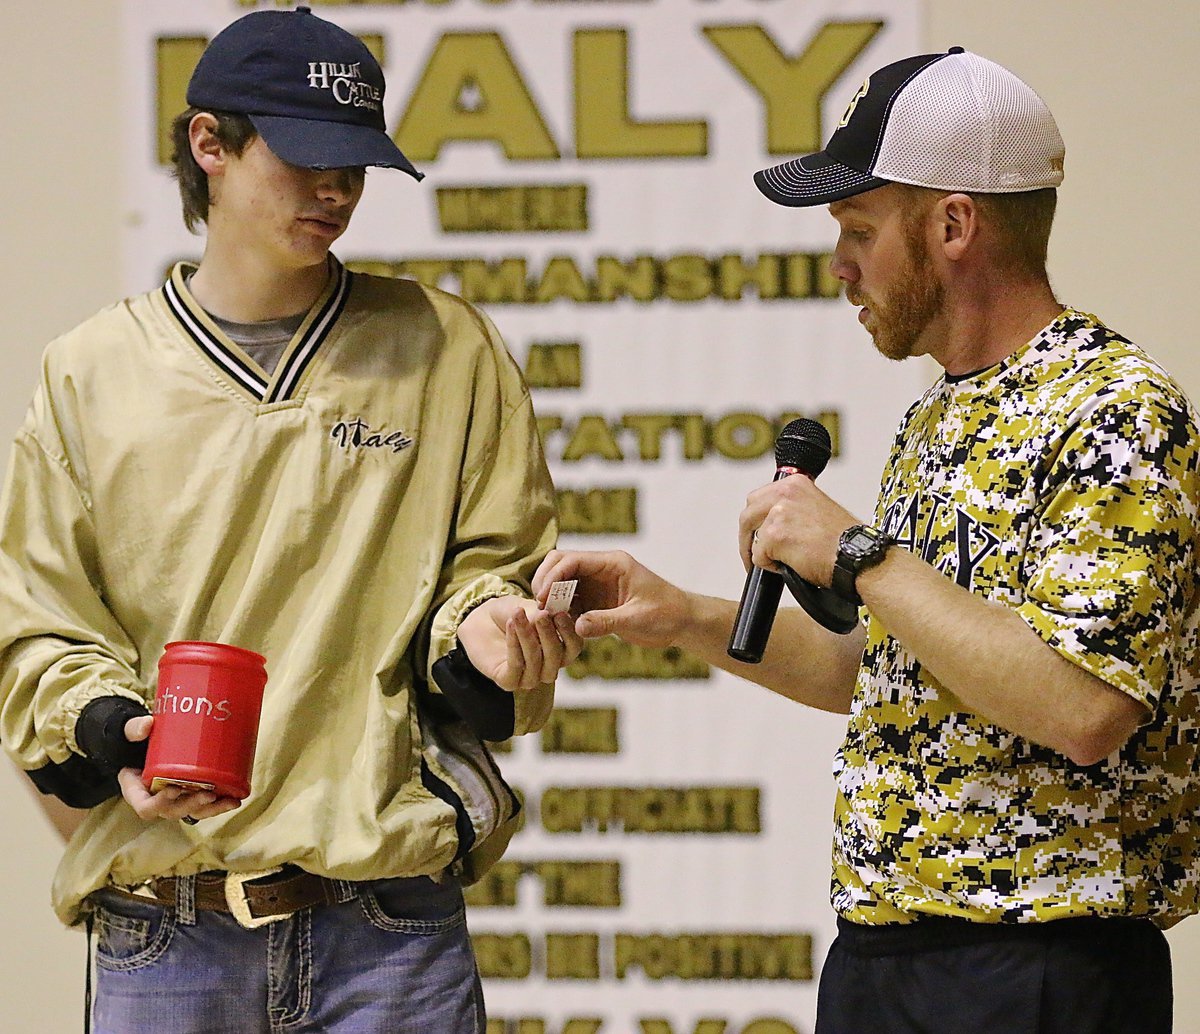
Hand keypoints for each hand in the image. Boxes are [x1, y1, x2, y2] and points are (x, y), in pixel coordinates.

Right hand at [116, 716, 241, 823]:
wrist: (144, 746)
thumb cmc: (135, 743)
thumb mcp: (129, 735)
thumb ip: (134, 729)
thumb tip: (147, 724)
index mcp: (137, 791)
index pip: (146, 807)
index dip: (159, 803)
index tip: (173, 790)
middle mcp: (157, 800)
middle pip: (173, 811)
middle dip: (192, 805)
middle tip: (209, 794)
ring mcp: (175, 800)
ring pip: (192, 812)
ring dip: (211, 809)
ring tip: (231, 801)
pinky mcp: (189, 794)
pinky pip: (203, 806)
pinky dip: (219, 804)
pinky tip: (236, 799)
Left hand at [457, 595, 582, 691]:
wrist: (484, 620)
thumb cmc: (514, 613)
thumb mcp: (530, 607)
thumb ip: (541, 613)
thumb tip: (549, 616)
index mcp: (561, 649)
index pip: (574, 647)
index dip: (570, 633)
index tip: (561, 614)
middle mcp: (548, 667)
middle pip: (557, 658)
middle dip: (549, 635)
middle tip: (542, 615)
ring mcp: (529, 677)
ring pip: (535, 662)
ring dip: (527, 636)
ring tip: (518, 614)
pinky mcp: (508, 681)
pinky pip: (515, 666)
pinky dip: (514, 644)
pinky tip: (511, 625)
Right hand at [532, 549, 691, 647]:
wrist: (683, 622)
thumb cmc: (667, 614)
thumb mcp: (637, 619)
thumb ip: (606, 622)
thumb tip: (577, 626)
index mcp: (613, 563)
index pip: (573, 560)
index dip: (553, 576)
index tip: (543, 598)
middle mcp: (601, 569)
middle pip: (561, 564)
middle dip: (546, 582)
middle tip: (539, 607)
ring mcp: (597, 584)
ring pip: (562, 583)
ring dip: (551, 598)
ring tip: (545, 619)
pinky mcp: (596, 601)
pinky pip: (571, 601)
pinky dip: (560, 611)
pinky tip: (557, 626)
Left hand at [739, 475, 860, 586]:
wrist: (857, 556)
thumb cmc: (844, 541)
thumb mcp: (817, 508)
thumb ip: (793, 508)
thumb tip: (773, 521)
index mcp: (795, 484)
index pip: (758, 499)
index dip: (755, 521)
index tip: (756, 535)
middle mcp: (785, 493)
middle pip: (747, 516)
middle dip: (748, 538)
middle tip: (754, 555)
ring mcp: (778, 513)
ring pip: (752, 538)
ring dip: (762, 554)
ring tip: (782, 562)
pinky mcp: (774, 535)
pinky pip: (758, 557)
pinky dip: (770, 567)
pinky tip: (792, 565)